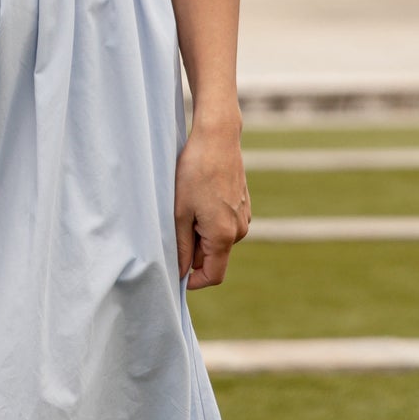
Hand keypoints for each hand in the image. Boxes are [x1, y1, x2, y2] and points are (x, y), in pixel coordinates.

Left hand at [174, 117, 249, 290]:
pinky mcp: (243, 205)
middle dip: (193, 251)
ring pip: (217, 240)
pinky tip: (198, 198)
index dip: (194, 281)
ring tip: (186, 207)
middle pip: (213, 257)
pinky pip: (223, 224)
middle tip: (175, 225)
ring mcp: (244, 217)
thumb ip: (182, 247)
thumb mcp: (179, 213)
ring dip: (200, 234)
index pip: (213, 276)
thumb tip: (182, 272)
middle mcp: (239, 230)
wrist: (217, 138)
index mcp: (224, 235)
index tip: (176, 273)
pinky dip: (209, 220)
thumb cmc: (194, 172)